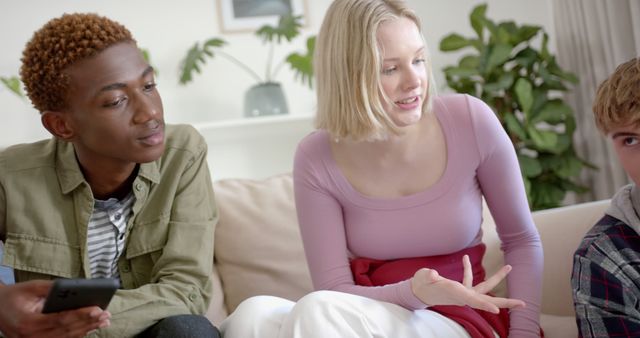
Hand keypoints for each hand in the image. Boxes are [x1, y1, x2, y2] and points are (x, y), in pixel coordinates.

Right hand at [0, 280, 110, 337]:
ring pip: (66, 337)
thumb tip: (75, 286)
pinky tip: (91, 327)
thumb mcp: (30, 287)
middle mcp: (31, 336)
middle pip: (66, 330)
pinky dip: (77, 333)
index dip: (80, 314)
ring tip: (104, 321)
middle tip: (106, 314)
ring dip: (87, 329)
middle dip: (88, 322)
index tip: (98, 309)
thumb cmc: (14, 296)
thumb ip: (51, 287)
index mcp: (28, 322)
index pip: (60, 319)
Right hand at [410, 255, 524, 313]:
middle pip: (487, 300)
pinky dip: (467, 268)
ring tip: (509, 267)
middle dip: (505, 302)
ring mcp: (463, 292)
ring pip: (484, 288)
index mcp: (455, 294)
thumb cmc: (421, 285)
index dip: (485, 305)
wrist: (417, 291)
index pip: (473, 301)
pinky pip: (469, 279)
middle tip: (523, 304)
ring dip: (497, 278)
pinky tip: (464, 258)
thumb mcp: (423, 278)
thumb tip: (434, 275)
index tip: (497, 310)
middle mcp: (463, 295)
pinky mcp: (460, 288)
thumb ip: (429, 276)